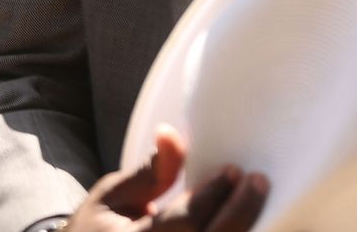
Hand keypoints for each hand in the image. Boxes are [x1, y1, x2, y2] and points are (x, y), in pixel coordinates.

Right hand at [67, 126, 266, 231]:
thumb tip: (171, 134)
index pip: (187, 220)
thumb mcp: (112, 195)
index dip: (213, 194)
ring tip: (254, 201)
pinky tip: (243, 222)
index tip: (233, 170)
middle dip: (241, 212)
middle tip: (257, 182)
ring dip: (243, 228)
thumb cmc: (99, 228)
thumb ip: (148, 173)